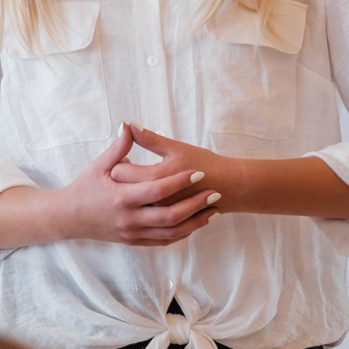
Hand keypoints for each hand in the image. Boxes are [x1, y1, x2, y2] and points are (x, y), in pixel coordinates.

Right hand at [51, 124, 221, 246]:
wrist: (69, 218)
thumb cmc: (85, 188)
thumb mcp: (99, 167)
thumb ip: (118, 148)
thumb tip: (130, 124)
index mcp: (121, 198)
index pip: (158, 190)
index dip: (180, 181)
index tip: (199, 172)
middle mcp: (129, 219)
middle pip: (170, 216)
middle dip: (195, 204)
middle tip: (214, 192)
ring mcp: (132, 233)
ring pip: (171, 232)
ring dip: (195, 222)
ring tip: (213, 210)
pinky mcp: (134, 242)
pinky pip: (163, 241)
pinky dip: (182, 233)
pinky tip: (196, 223)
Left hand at [108, 126, 237, 211]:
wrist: (229, 187)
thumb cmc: (204, 164)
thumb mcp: (176, 148)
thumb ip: (149, 138)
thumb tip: (129, 124)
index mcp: (154, 178)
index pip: (119, 172)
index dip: (120, 163)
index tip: (127, 159)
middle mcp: (154, 200)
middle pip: (122, 189)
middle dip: (122, 180)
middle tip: (128, 172)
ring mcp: (161, 216)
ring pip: (132, 207)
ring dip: (131, 196)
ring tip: (138, 186)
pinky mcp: (167, 225)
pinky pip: (145, 220)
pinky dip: (143, 210)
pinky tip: (149, 201)